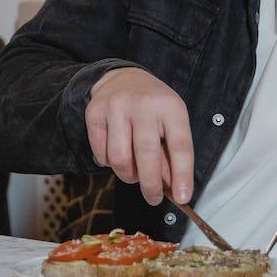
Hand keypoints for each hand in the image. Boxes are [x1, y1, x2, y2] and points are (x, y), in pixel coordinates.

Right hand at [86, 67, 193, 206]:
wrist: (122, 78)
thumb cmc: (153, 107)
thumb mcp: (171, 122)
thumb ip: (172, 155)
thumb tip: (175, 192)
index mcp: (170, 106)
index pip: (179, 145)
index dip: (182, 175)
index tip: (182, 198)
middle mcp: (143, 103)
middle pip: (147, 155)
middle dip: (151, 185)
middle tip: (153, 198)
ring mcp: (116, 106)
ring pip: (119, 159)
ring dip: (128, 175)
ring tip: (133, 173)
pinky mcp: (94, 112)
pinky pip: (101, 154)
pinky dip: (109, 163)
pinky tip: (117, 154)